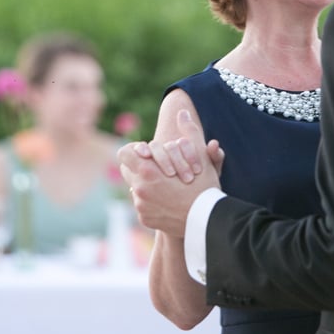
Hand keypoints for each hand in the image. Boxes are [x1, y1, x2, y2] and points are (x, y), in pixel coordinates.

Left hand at [119, 110, 220, 235]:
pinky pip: (142, 206)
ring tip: (167, 185)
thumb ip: (190, 131)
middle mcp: (139, 190)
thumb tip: (182, 112)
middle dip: (141, 167)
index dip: (135, 151)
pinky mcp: (145, 219)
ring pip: (135, 188)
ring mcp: (140, 206)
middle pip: (128, 171)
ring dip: (147, 185)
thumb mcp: (200, 157)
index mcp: (147, 172)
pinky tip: (169, 201)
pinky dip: (152, 202)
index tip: (148, 154)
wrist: (208, 221)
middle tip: (159, 168)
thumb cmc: (204, 187)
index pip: (125, 153)